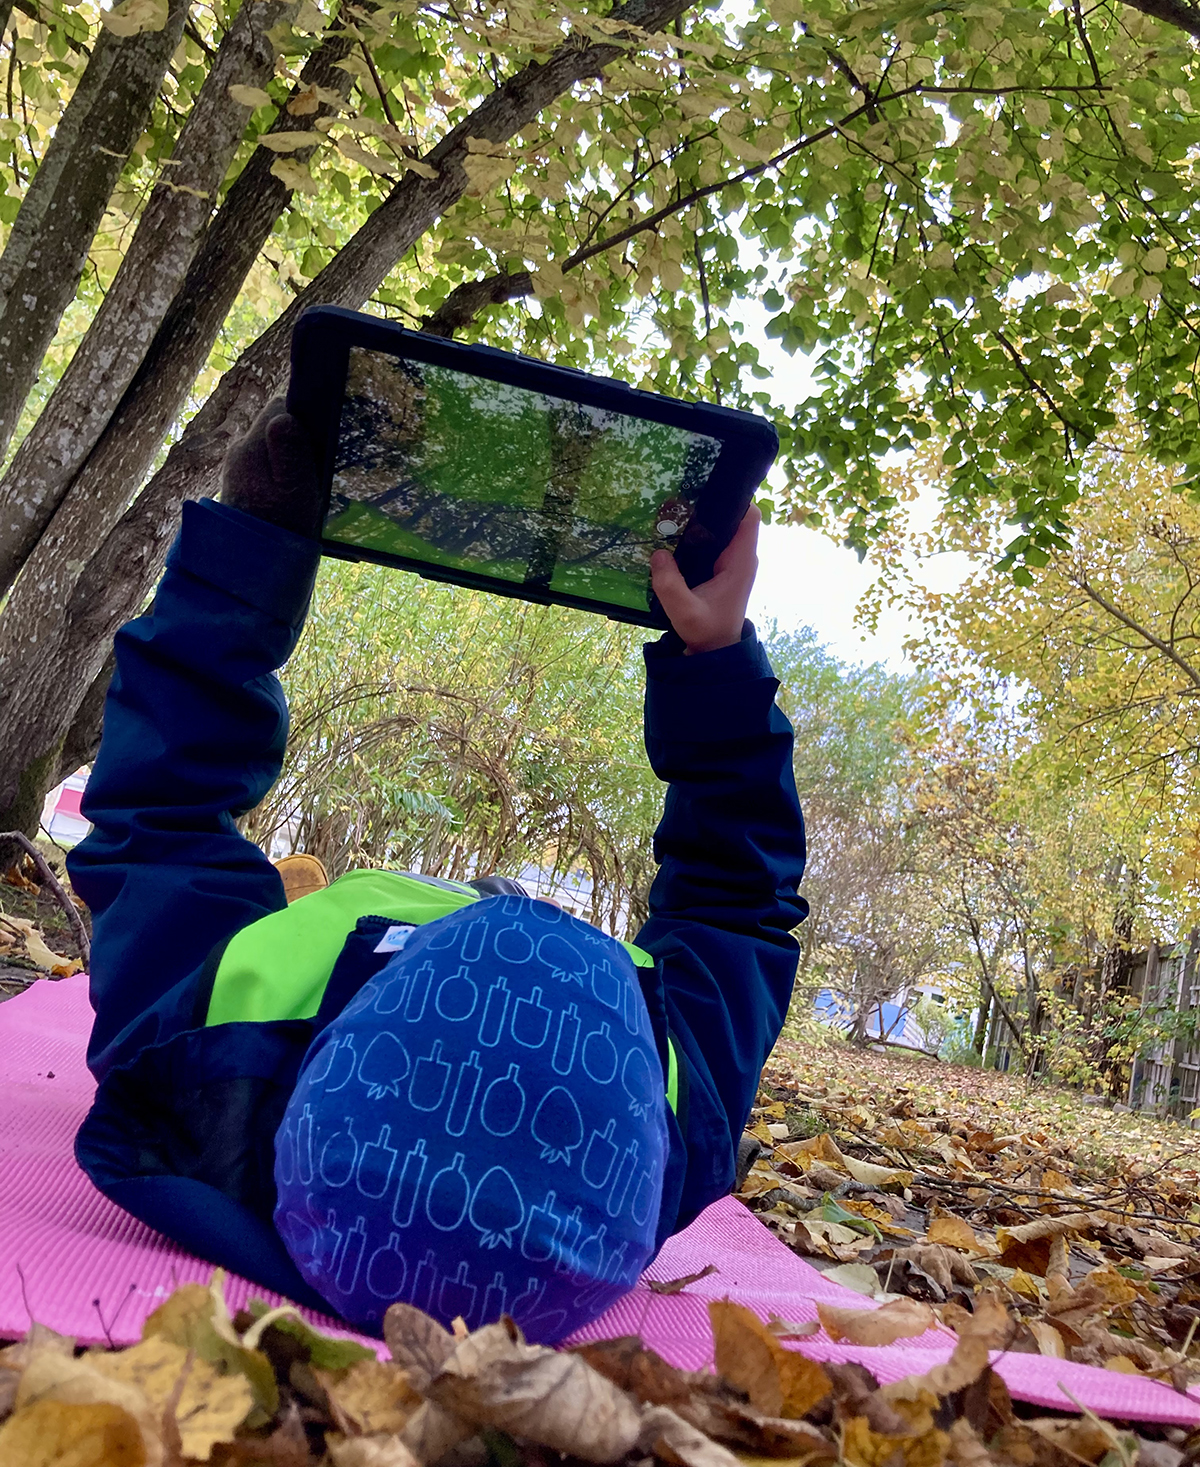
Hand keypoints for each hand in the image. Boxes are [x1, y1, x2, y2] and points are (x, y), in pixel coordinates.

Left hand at [220, 397, 322, 537]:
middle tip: (311, 472)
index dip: (303, 420)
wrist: (250, 562)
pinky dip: (277, 472)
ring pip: (269, 445)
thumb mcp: (295, 491)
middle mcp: (239, 448)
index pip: (280, 407)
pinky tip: (285, 494)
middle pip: (274, 425)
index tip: (317, 446)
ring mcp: (236, 464)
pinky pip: (263, 462)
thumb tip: (284, 416)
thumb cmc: (280, 527)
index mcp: (253, 446)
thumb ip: (290, 452)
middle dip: (295, 442)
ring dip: (286, 459)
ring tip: (299, 488)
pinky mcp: (238, 479)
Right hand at [650, 504, 759, 654]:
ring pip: (721, 527)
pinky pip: (712, 540)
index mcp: (740, 562)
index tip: (707, 493)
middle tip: (679, 502)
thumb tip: (658, 554)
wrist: (715, 650)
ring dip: (701, 520)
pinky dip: (696, 535)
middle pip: (733, 516)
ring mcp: (731, 560)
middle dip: (710, 506)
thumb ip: (670, 585)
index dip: (735, 500)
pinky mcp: (721, 566)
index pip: (750, 518)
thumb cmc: (706, 631)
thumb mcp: (684, 612)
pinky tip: (675, 534)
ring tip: (674, 513)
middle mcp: (740, 556)